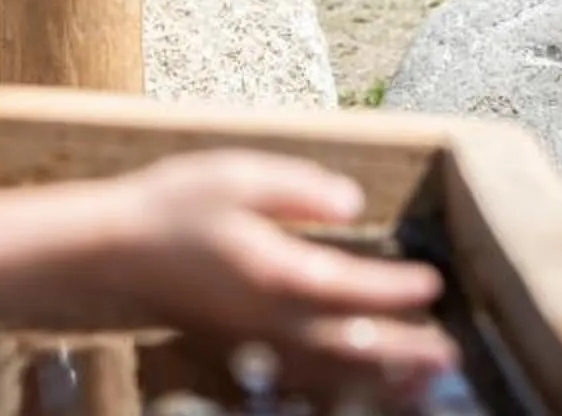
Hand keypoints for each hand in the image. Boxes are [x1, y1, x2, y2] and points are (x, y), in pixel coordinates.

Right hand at [113, 153, 456, 393]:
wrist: (112, 254)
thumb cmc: (172, 207)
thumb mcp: (235, 175)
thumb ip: (298, 188)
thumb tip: (353, 201)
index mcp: (274, 272)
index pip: (352, 288)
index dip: (396, 289)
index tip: (433, 284)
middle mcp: (270, 319)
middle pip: (352, 345)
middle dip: (404, 350)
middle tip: (448, 353)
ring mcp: (255, 343)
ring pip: (332, 372)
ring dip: (381, 378)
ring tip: (422, 380)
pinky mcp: (242, 351)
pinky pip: (305, 379)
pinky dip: (342, 386)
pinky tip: (362, 383)